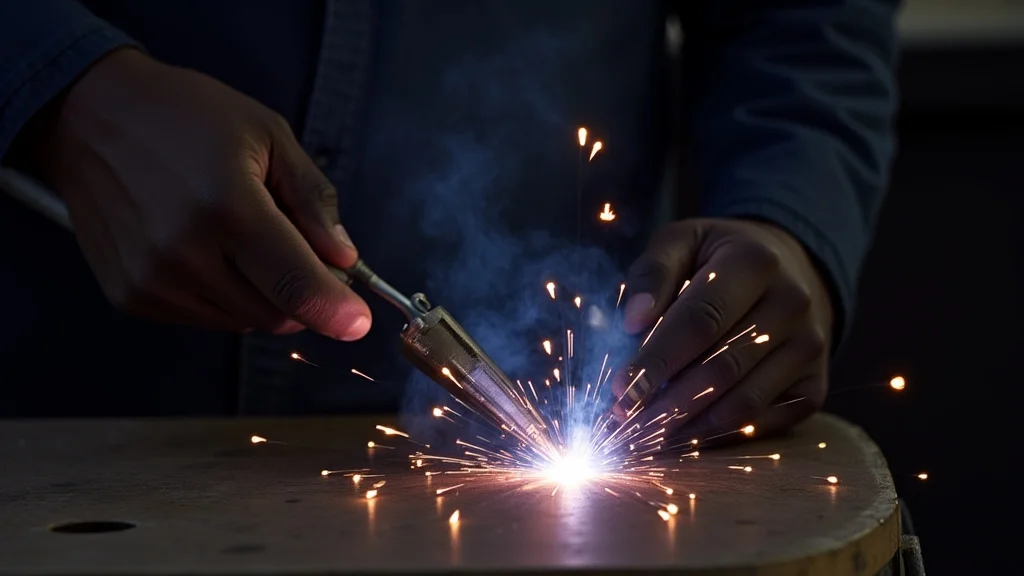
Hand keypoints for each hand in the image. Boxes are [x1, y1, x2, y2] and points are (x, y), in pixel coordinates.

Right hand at [34, 48, 370, 338]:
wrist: (89, 118)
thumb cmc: (187, 116)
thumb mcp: (268, 135)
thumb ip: (313, 200)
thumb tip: (344, 259)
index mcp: (228, 208)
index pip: (293, 285)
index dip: (333, 311)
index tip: (356, 324)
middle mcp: (185, 255)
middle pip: (274, 314)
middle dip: (303, 295)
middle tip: (300, 252)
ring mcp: (152, 282)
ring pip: (241, 322)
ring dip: (263, 297)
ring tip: (244, 241)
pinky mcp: (130, 297)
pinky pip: (203, 319)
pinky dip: (225, 298)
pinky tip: (210, 253)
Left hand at [611, 218, 832, 439]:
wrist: (792, 270)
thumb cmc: (719, 258)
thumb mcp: (683, 242)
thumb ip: (653, 273)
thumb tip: (633, 321)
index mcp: (755, 262)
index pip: (700, 319)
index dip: (658, 358)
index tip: (621, 387)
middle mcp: (792, 304)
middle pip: (722, 367)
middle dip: (667, 402)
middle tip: (625, 421)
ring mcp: (809, 348)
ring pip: (743, 403)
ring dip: (689, 427)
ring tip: (646, 435)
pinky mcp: (815, 386)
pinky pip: (763, 423)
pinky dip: (719, 436)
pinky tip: (683, 437)